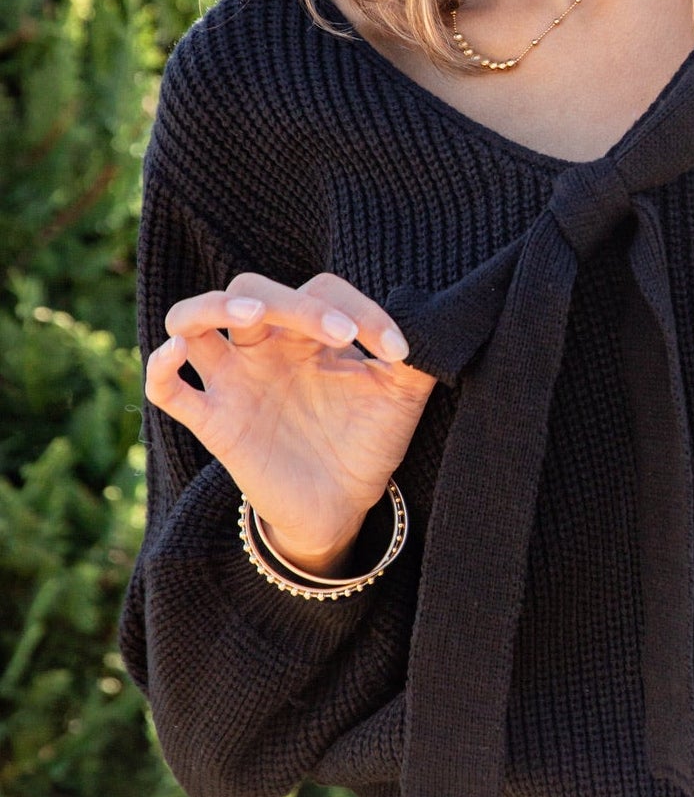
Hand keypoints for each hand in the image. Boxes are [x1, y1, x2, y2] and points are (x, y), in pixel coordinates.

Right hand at [147, 272, 435, 575]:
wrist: (342, 507)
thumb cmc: (368, 442)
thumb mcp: (400, 397)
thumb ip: (414, 358)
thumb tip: (430, 324)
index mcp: (309, 332)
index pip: (319, 288)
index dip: (357, 307)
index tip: (398, 352)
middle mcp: (266, 346)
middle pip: (253, 288)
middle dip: (294, 302)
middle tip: (340, 334)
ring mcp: (234, 380)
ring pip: (193, 319)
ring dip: (213, 306)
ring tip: (252, 313)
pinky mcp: (214, 422)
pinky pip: (167, 388)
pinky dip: (161, 367)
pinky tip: (175, 355)